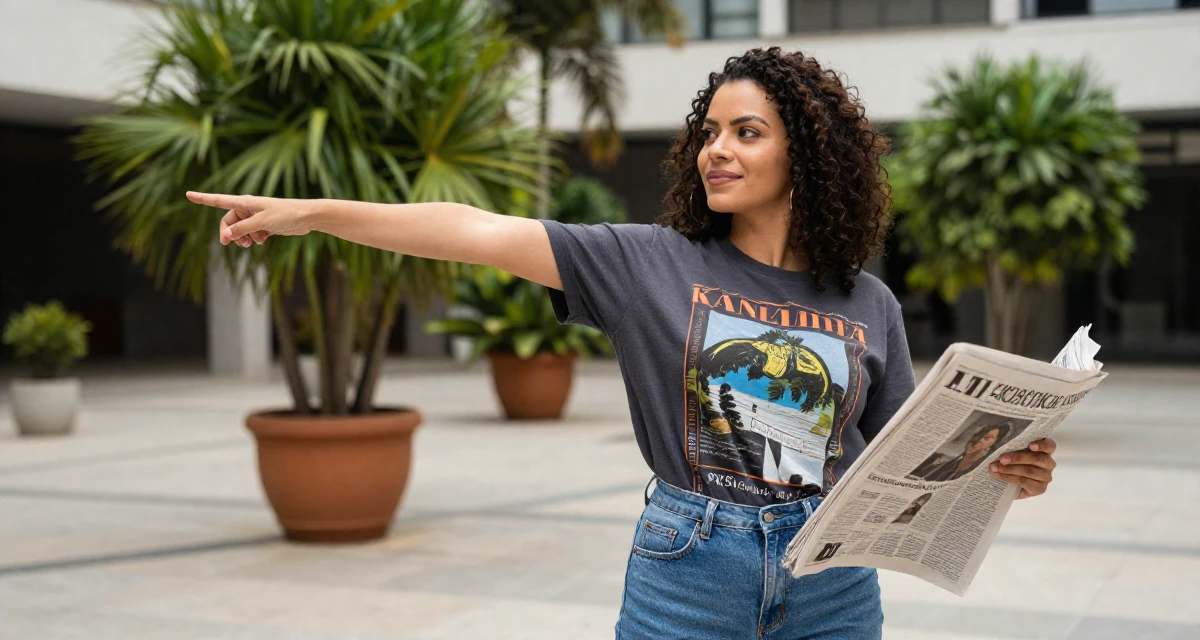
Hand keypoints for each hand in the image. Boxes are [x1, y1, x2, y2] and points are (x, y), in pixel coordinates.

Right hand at [186, 192, 315, 246]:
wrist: (306, 217)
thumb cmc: (286, 214)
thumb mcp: (262, 222)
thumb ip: (243, 229)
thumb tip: (226, 236)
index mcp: (244, 202)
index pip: (219, 200)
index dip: (203, 198)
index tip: (188, 194)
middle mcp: (248, 208)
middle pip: (229, 222)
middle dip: (229, 233)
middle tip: (229, 244)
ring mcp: (256, 217)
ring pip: (240, 230)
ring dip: (243, 238)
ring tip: (252, 243)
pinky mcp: (264, 225)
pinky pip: (251, 234)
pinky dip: (254, 239)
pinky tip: (264, 240)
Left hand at [989, 437, 1056, 498]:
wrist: (1008, 485)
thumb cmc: (1010, 463)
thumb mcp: (1011, 453)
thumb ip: (1009, 447)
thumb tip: (993, 442)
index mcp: (1044, 451)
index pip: (1050, 446)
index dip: (1042, 445)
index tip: (1030, 446)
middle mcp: (1048, 463)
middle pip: (1037, 458)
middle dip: (1017, 458)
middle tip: (1001, 459)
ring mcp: (1045, 477)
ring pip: (1029, 471)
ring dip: (1010, 469)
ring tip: (995, 468)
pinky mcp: (1040, 489)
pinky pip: (1025, 482)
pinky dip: (1010, 478)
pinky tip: (1000, 476)